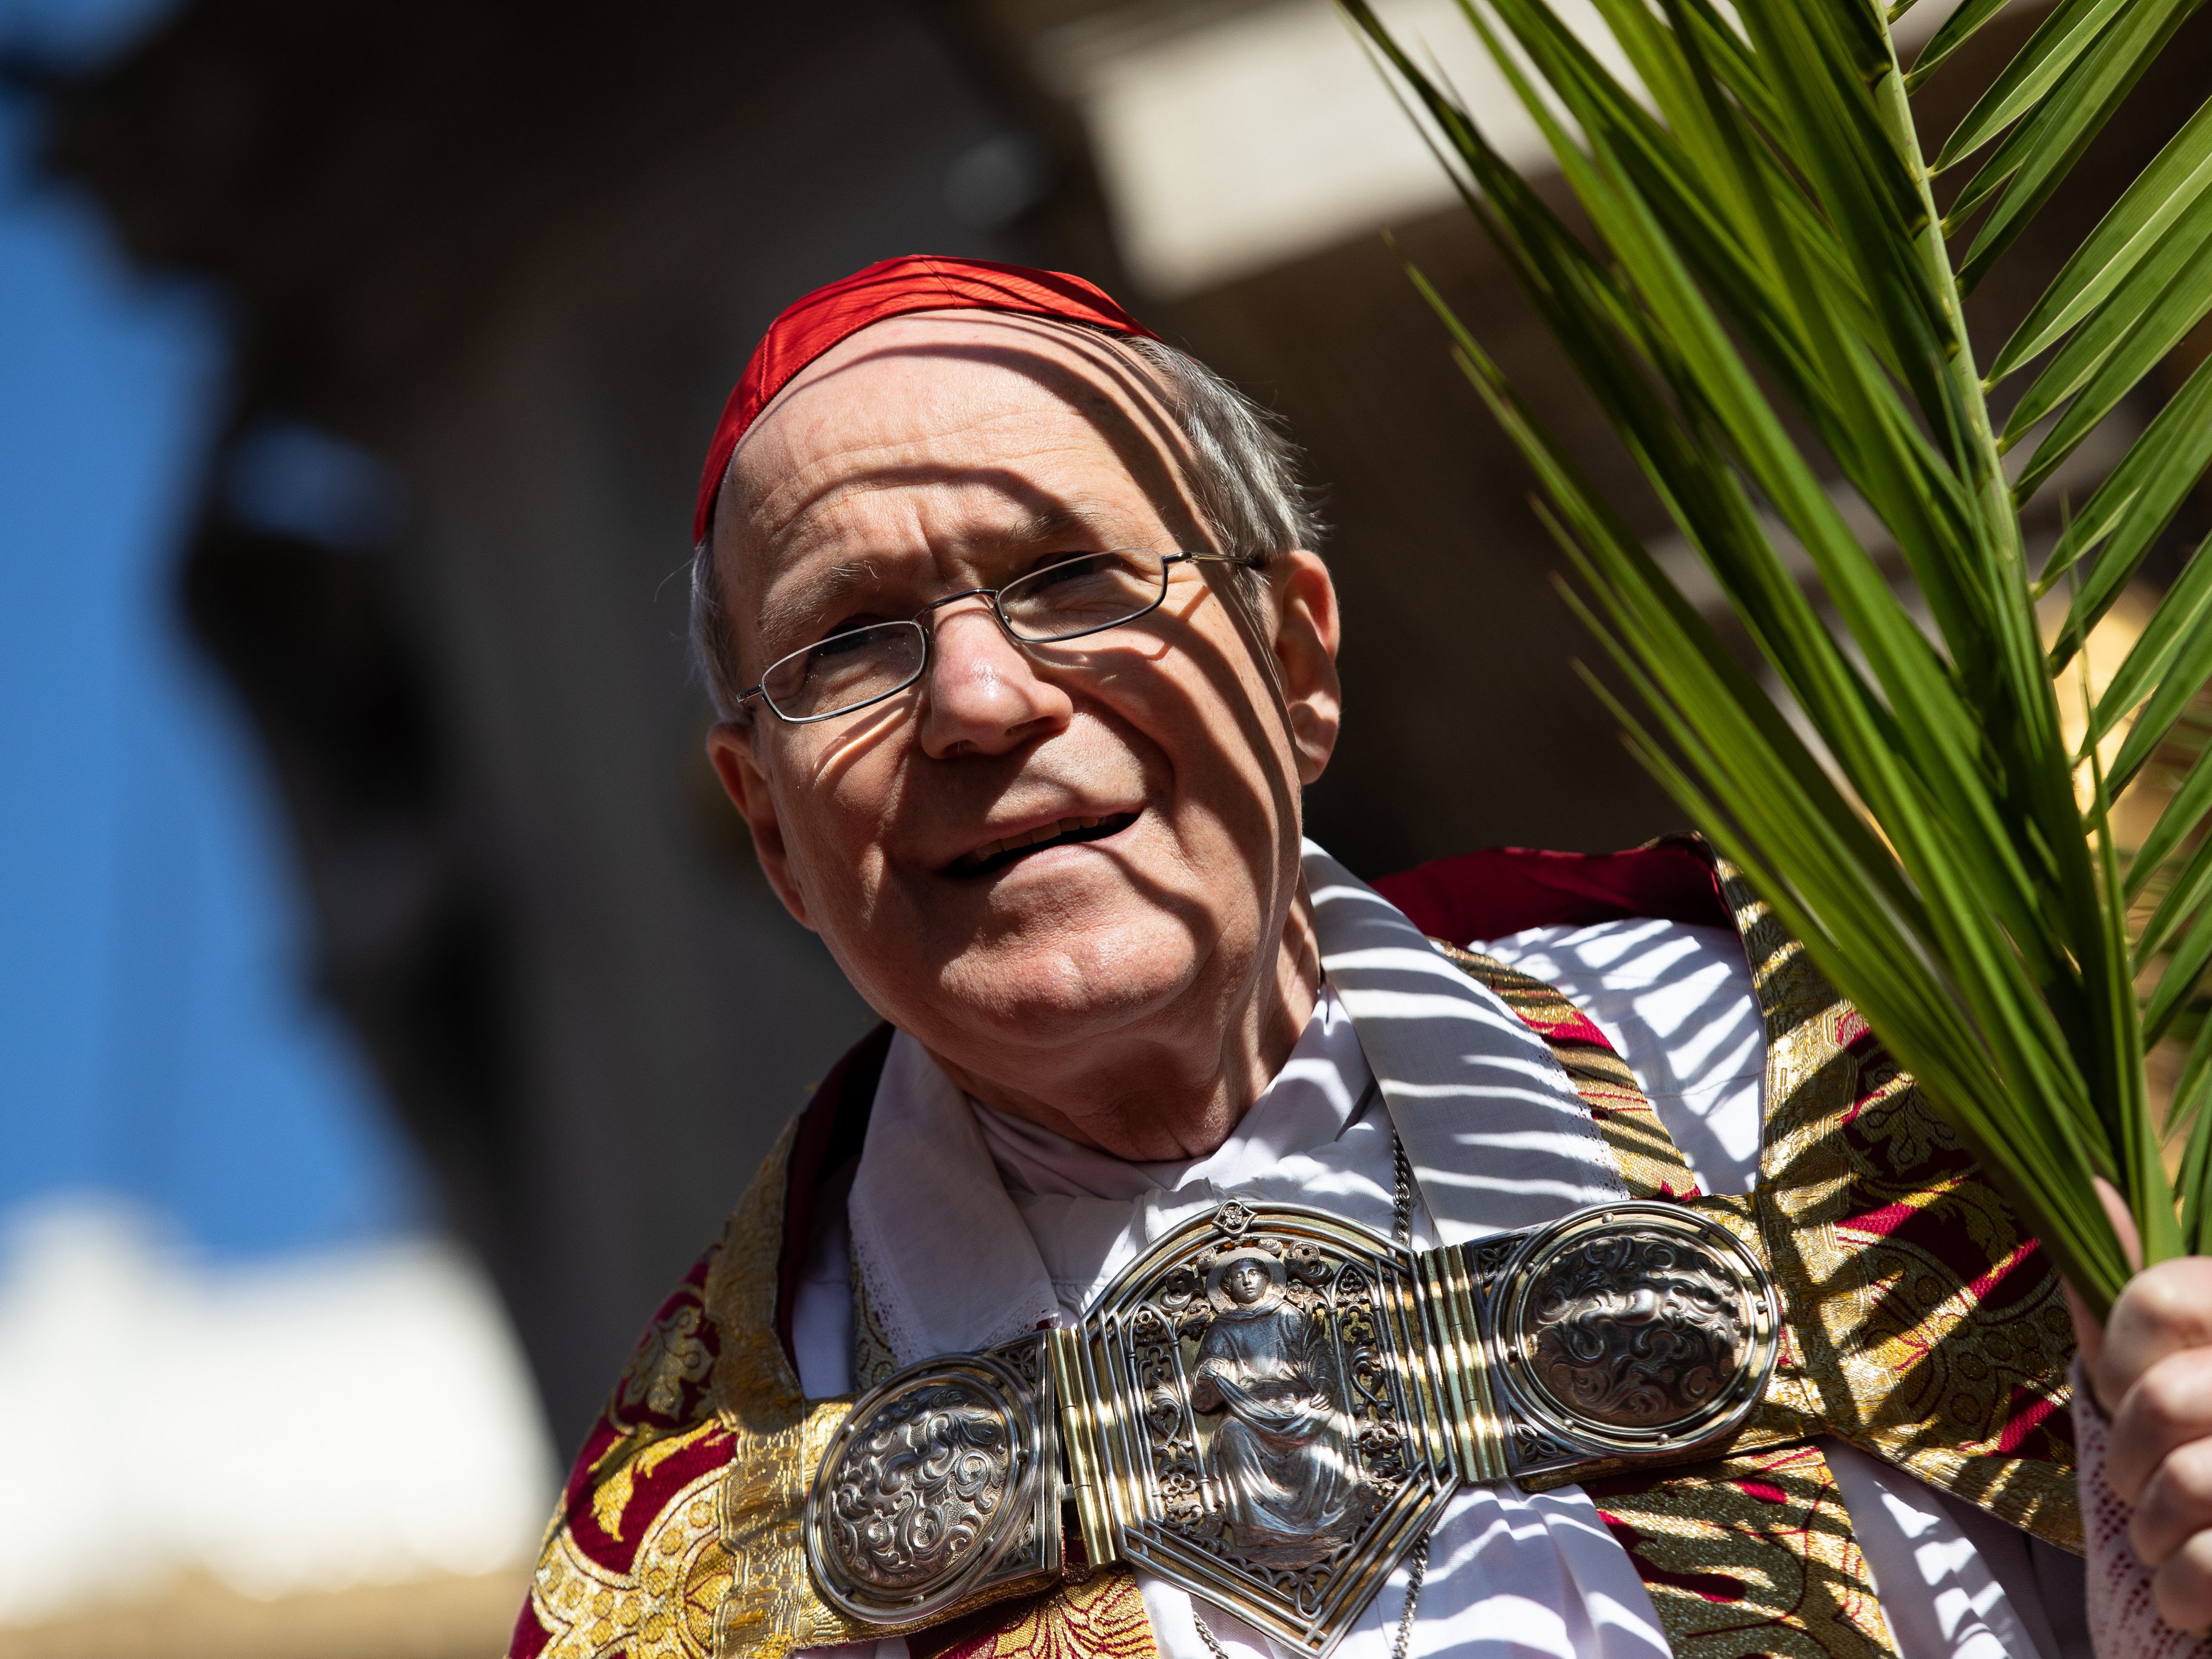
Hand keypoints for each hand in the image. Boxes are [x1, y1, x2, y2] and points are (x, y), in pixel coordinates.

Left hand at [2070, 1179, 2211, 1632]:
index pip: (2157, 1300)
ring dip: (2152, 1531)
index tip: (2130, 1394)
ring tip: (2169, 1537)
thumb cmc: (2202, 1453)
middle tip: (2142, 1485)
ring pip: (2182, 1485)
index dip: (2117, 1360)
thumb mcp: (2169, 1370)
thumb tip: (2091, 1184)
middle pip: (2159, 1401)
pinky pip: (2209, 1568)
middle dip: (2126, 1459)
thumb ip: (2134, 1300)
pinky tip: (2191, 1593)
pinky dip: (2182, 1593)